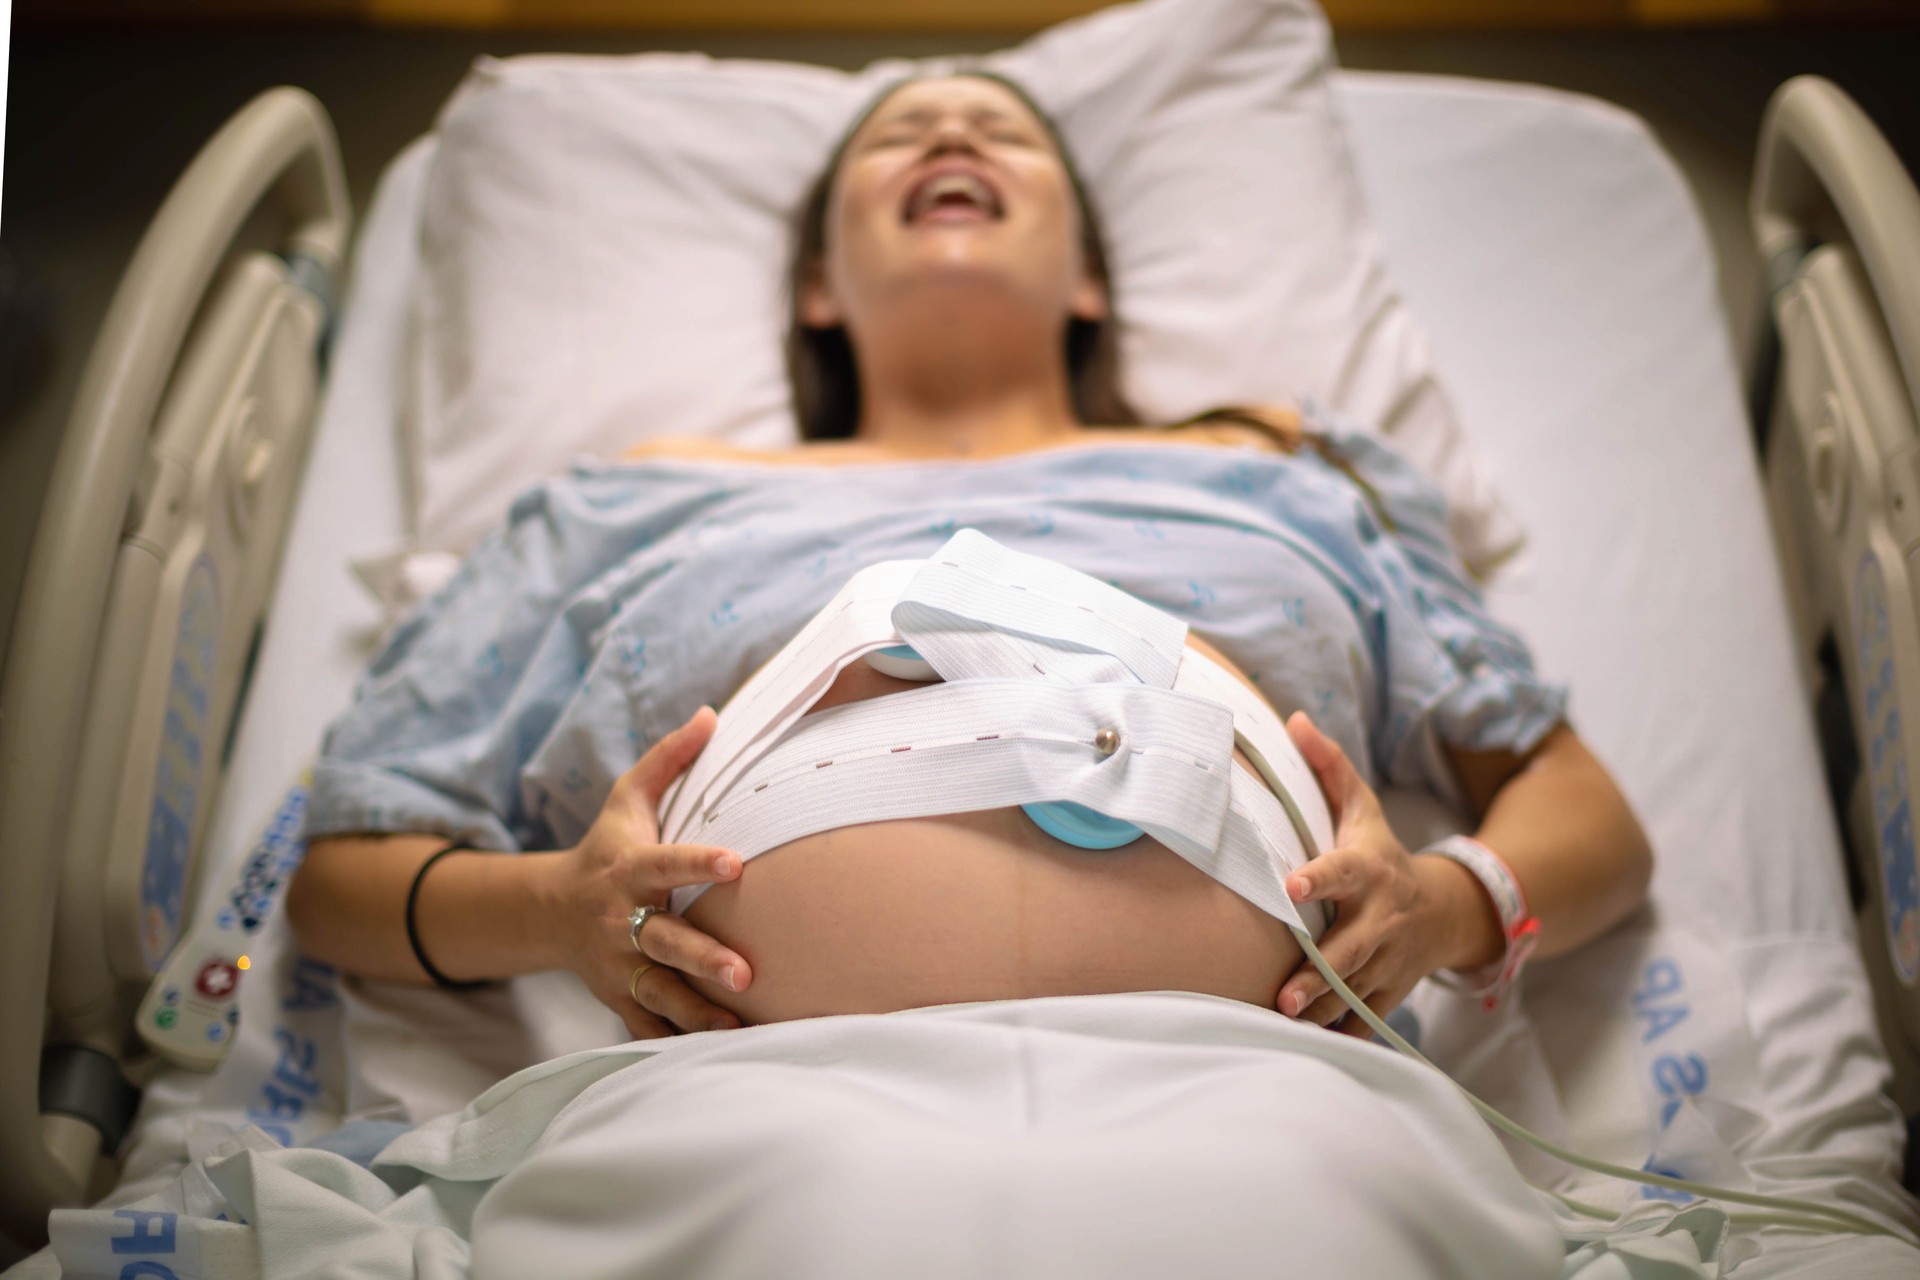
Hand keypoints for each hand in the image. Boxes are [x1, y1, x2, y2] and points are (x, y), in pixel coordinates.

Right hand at [537, 706, 754, 1038]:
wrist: (551, 912)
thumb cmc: (607, 848)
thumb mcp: (627, 798)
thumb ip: (670, 758)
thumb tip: (713, 713)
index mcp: (630, 870)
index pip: (668, 863)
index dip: (699, 862)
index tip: (737, 862)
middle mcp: (623, 922)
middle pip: (666, 942)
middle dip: (703, 959)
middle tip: (746, 972)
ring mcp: (619, 965)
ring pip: (659, 994)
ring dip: (696, 1011)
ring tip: (738, 1023)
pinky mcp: (619, 998)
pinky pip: (647, 1027)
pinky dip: (675, 1042)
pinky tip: (717, 1053)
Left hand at [1276, 713, 1474, 1037]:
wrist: (1446, 910)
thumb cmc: (1384, 854)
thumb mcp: (1362, 808)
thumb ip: (1328, 768)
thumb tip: (1292, 719)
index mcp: (1368, 872)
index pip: (1342, 872)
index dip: (1318, 878)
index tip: (1292, 887)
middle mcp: (1380, 920)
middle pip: (1349, 951)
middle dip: (1318, 975)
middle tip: (1283, 995)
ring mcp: (1387, 961)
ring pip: (1353, 993)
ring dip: (1322, 1010)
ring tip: (1285, 1022)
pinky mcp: (1388, 991)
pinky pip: (1365, 1019)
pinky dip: (1342, 1033)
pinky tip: (1311, 1046)